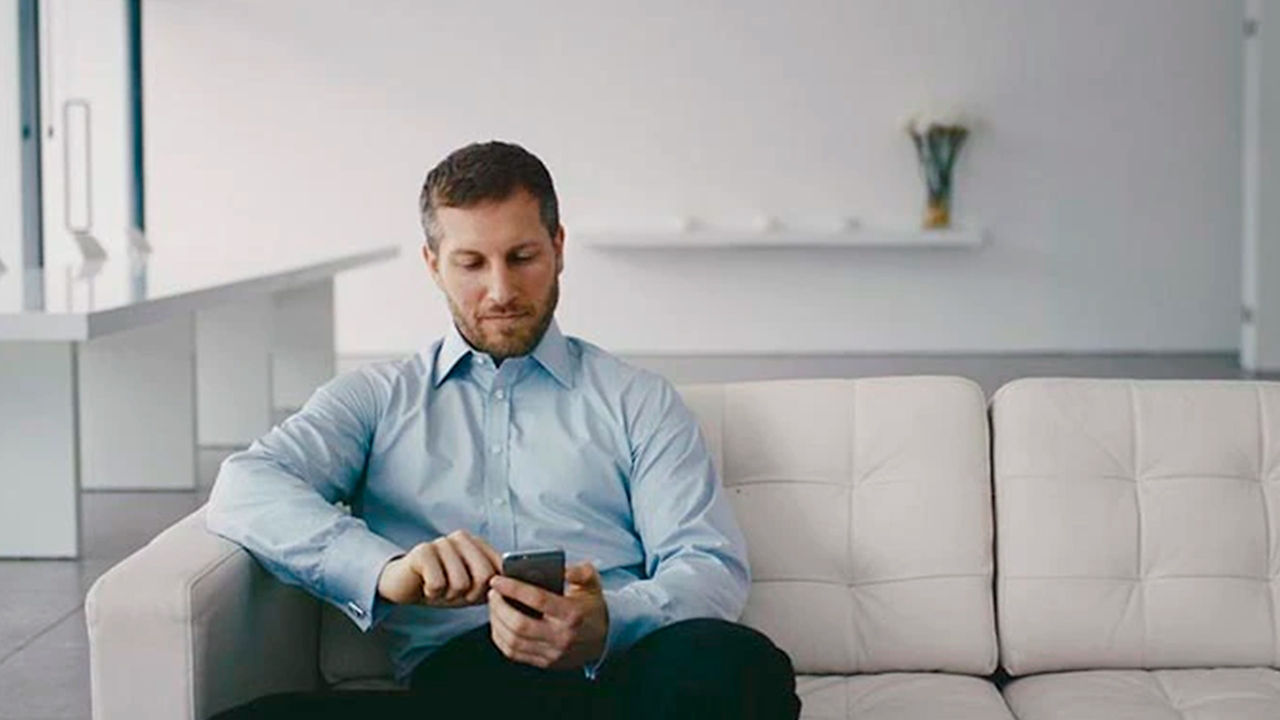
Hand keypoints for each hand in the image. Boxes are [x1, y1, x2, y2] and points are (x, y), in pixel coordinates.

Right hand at [377, 530, 502, 607]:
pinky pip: (438, 584)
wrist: (404, 584)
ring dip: (447, 595)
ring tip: (438, 588)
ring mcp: (442, 542)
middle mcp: (462, 538)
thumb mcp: (471, 588)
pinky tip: (425, 586)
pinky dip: (432, 594)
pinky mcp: (423, 551)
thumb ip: (491, 585)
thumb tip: (511, 587)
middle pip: (484, 577)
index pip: (499, 569)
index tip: (473, 594)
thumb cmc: (441, 586)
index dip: (488, 591)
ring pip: (460, 583)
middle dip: (469, 595)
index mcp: (478, 544)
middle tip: (453, 593)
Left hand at [488, 562, 608, 669]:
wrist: (604, 637)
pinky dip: (500, 638)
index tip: (498, 580)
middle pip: (519, 624)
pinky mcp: (545, 663)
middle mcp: (562, 636)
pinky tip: (498, 623)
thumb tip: (560, 568)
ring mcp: (552, 653)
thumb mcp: (592, 582)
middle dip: (499, 607)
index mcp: (573, 614)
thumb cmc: (592, 606)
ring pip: (513, 641)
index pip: (537, 600)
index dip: (513, 588)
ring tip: (494, 606)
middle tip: (493, 592)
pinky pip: (514, 653)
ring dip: (497, 622)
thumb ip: (578, 570)